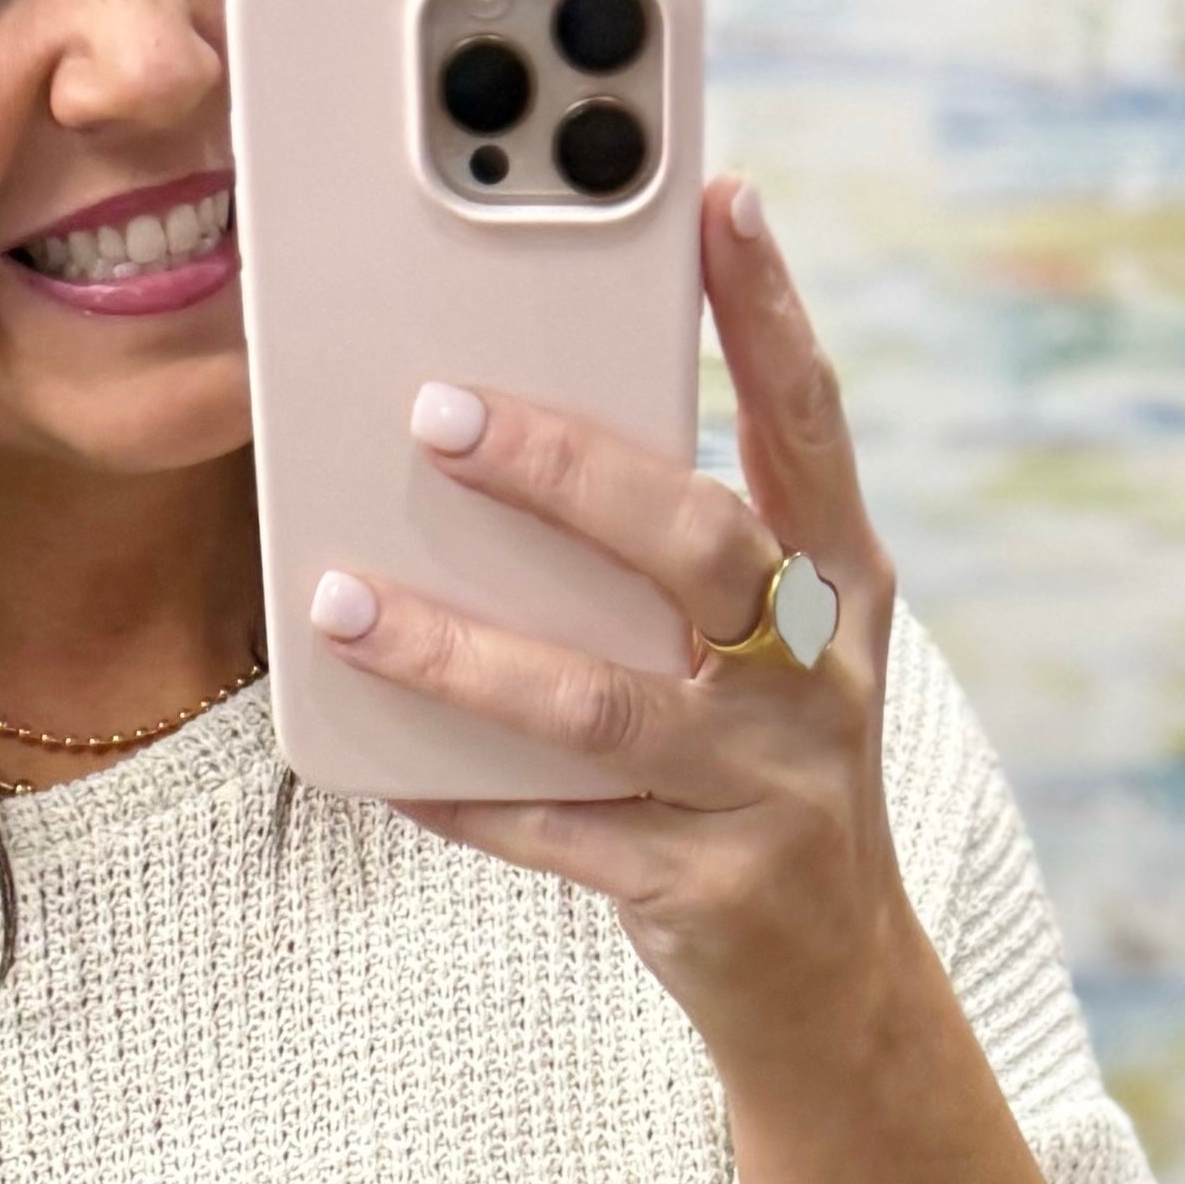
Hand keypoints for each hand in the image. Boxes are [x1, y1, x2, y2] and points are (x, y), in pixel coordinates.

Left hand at [305, 178, 918, 1087]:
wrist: (835, 985)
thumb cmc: (768, 773)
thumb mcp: (774, 652)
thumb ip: (691, 552)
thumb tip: (524, 430)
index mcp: (843, 589)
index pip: (810, 426)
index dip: (769, 312)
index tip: (718, 199)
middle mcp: (816, 679)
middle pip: (697, 546)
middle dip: (568, 472)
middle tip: (439, 414)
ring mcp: (764, 790)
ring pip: (596, 702)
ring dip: (456, 648)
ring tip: (341, 601)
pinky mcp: (701, 891)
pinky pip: (553, 834)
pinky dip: (459, 795)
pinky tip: (377, 765)